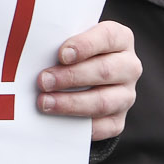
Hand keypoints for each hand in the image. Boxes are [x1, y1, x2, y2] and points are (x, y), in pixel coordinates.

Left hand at [39, 20, 140, 141]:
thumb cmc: (70, 52)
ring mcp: (126, 95)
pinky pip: (103, 127)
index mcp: (120, 39)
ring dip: (71, 103)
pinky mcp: (118, 120)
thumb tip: (34, 49)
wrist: (79, 78)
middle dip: (71, 77)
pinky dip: (80, 126)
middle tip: (43, 81)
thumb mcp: (68, 40)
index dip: (85, 45)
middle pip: (105, 71)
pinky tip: (58, 121)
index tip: (62, 54)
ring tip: (45, 102)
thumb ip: (59, 41)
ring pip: (103, 101)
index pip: (108, 37)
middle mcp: (129, 66)